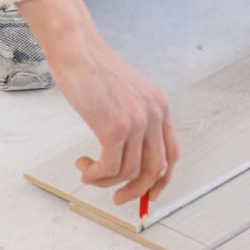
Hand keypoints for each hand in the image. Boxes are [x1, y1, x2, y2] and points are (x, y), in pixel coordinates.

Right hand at [18, 0, 179, 204]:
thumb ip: (132, 120)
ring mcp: (137, 122)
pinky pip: (109, 167)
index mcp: (160, 108)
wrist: (77, 50)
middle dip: (138, 191)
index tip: (149, 193)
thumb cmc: (94, 71)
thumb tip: (124, 154)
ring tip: (88, 174)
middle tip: (118, 199)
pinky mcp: (114, 128)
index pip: (172, 154)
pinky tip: (83, 167)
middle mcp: (154, 116)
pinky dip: (95, 175)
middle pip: (156, 169)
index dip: (163, 179)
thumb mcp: (125, 95)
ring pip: (130, 172)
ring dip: (106, 181)